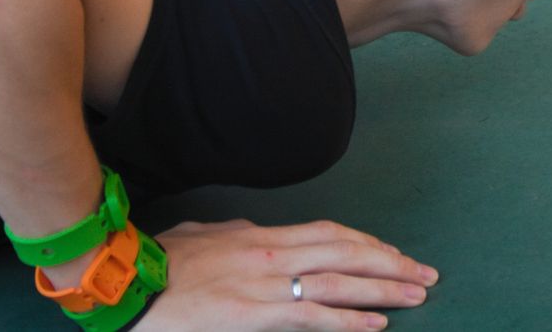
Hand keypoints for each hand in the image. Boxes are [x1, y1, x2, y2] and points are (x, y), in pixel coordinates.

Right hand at [138, 218, 437, 330]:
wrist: (126, 285)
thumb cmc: (159, 264)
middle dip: (390, 263)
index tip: (393, 254)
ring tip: (416, 295)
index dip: (367, 243)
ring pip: (340, 281)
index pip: (330, 234)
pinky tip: (376, 324)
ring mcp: (266, 284)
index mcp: (263, 235)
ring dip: (383, 288)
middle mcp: (273, 254)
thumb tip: (252, 230)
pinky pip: (314, 315)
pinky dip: (349, 320)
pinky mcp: (255, 314)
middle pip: (347, 253)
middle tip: (424, 274)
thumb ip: (236, 233)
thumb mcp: (205, 235)